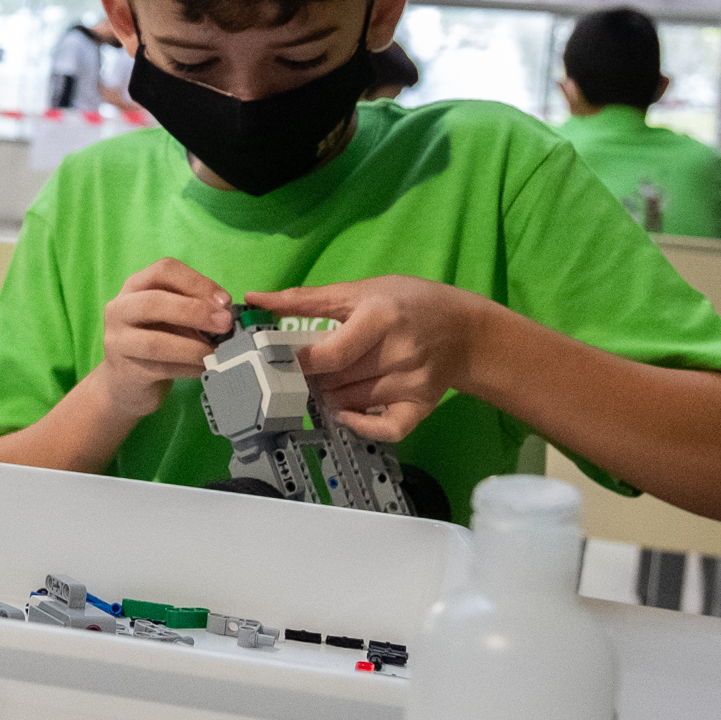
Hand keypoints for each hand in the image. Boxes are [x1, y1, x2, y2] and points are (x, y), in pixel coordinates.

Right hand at [96, 258, 235, 427]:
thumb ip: (193, 307)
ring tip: (215, 352)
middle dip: (195, 311)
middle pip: (154, 302)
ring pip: (155, 342)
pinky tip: (204, 368)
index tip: (224, 300)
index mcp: (135, 286)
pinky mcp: (126, 371)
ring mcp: (118, 341)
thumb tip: (225, 312)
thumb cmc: (155, 338)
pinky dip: (188, 368)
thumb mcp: (171, 315)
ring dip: (193, 347)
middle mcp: (120, 309)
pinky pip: (161, 369)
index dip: (197, 282)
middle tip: (224, 323)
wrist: (126, 379)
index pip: (164, 270)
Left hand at [247, 277, 490, 440]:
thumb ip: (306, 298)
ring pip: (350, 403)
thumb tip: (255, 300)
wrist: (465, 330)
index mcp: (380, 318)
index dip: (298, 363)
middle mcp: (399, 353)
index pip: (331, 355)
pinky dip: (360, 426)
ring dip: (329, 396)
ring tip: (328, 380)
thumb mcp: (361, 290)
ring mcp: (412, 383)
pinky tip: (348, 414)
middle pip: (336, 381)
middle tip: (304, 370)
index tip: (280, 361)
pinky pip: (385, 430)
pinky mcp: (421, 406)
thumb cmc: (408, 302)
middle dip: (310, 378)